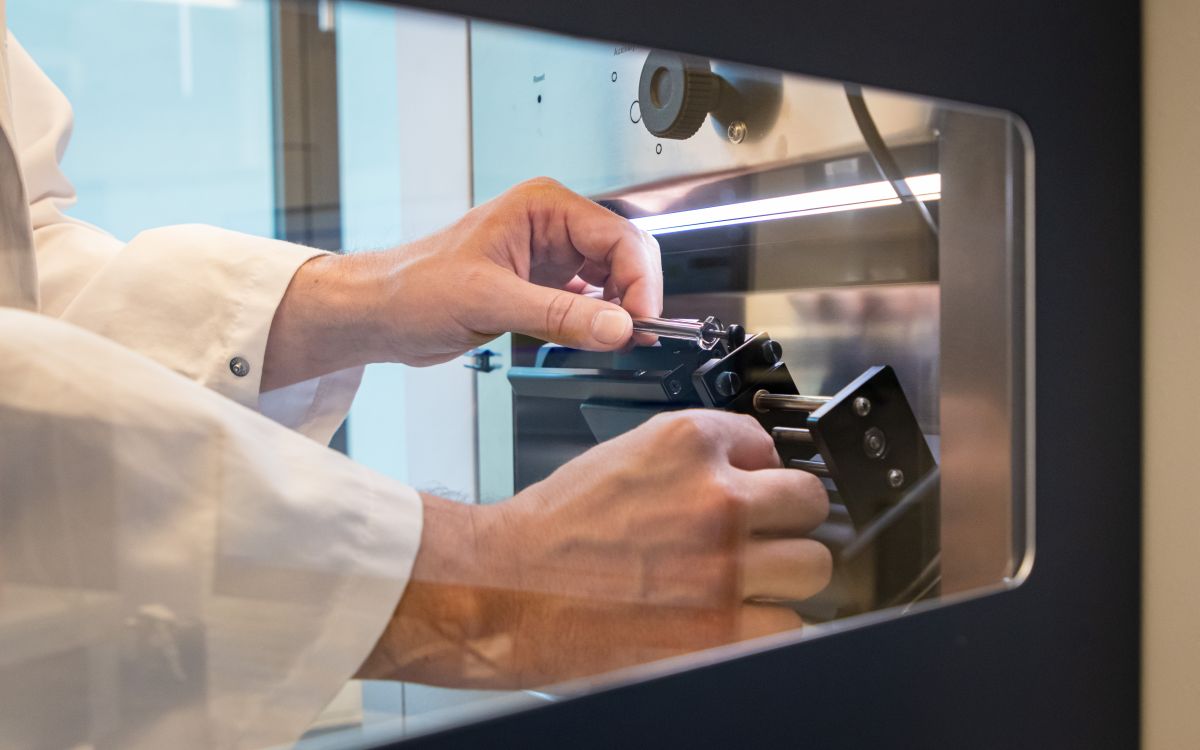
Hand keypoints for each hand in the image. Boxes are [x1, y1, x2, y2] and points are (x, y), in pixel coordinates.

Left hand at [263, 178, 661, 387]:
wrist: (380, 314)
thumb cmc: (413, 287)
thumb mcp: (489, 301)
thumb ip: (559, 316)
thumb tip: (617, 326)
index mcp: (541, 207)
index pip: (618, 237)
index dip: (639, 280)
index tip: (641, 319)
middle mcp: (551, 227)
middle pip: (624, 255)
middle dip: (636, 294)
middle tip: (636, 333)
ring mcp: (549, 258)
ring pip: (612, 280)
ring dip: (621, 311)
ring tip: (620, 341)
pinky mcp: (542, 289)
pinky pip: (589, 303)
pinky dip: (601, 323)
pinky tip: (601, 340)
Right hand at [358, 410, 831, 688]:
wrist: (501, 589)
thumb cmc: (551, 531)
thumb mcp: (624, 458)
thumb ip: (690, 459)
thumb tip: (748, 470)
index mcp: (687, 442)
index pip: (772, 445)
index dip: (760, 474)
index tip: (753, 492)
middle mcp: (714, 496)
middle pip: (809, 503)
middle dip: (785, 522)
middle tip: (760, 538)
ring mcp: (723, 565)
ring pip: (812, 567)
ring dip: (784, 578)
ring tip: (748, 584)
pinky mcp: (719, 630)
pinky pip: (790, 627)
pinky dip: (769, 628)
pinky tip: (737, 621)